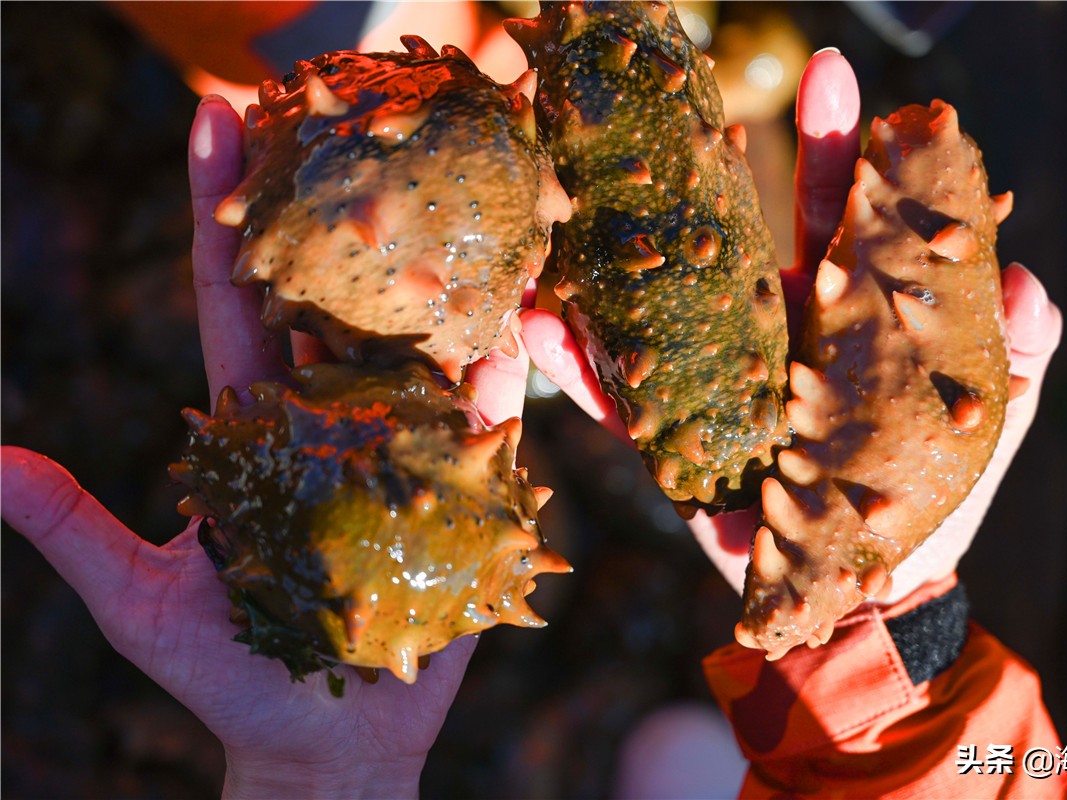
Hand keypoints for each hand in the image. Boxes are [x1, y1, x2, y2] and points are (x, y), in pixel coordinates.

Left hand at [1, 95, 532, 797]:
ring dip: (430, 265)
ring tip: (439, 187)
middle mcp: (333, 414)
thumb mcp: (136, 599)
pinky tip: (509, 314)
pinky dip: (498, 368)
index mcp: (256, 419)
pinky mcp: (462, 488)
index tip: (215, 116)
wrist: (328, 743)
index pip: (238, 296)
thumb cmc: (227, 673)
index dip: (224, 208)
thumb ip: (70, 526)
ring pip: (419, 340)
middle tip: (334, 109)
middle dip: (334, 202)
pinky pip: (486, 420)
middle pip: (336, 293)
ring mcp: (402, 444)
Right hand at [520, 50, 1061, 606]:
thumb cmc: (932, 499)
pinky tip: (539, 328)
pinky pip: (625, 402)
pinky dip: (583, 369)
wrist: (871, 595)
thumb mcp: (992, 419)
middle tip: (703, 103)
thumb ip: (1019, 350)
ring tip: (578, 201)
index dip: (837, 153)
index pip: (840, 220)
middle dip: (730, 170)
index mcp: (848, 318)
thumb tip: (1022, 279)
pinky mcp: (681, 446)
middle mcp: (777, 338)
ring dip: (623, 260)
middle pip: (748, 242)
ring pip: (668, 310)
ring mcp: (723, 387)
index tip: (837, 80)